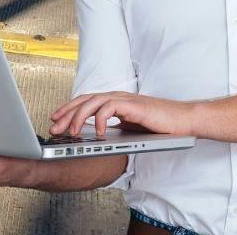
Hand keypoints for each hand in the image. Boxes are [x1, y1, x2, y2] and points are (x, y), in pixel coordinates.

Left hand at [49, 92, 196, 137]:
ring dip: (78, 118)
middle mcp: (115, 97)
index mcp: (113, 101)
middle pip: (83, 101)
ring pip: (92, 103)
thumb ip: (114, 128)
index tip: (55, 120)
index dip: (68, 109)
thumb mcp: (130, 128)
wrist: (182, 121)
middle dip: (66, 114)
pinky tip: (97, 133)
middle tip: (54, 128)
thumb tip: (96, 138)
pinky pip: (109, 109)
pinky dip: (100, 120)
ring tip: (71, 132)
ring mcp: (123, 100)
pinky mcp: (132, 105)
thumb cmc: (158, 126)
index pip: (84, 102)